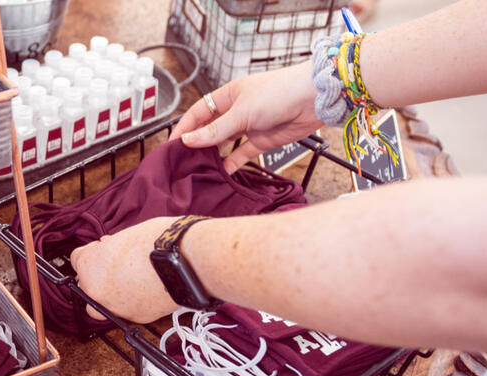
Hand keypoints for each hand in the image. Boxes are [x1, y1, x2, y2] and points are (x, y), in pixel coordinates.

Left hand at [70, 216, 179, 323]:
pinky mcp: (135, 318)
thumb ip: (110, 247)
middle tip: (117, 266)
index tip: (101, 253)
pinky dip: (132, 303)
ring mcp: (114, 307)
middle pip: (85, 285)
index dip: (92, 254)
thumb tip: (109, 250)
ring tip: (130, 282)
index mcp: (89, 264)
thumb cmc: (159, 241)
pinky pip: (125, 311)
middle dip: (98, 276)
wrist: (187, 261)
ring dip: (109, 296)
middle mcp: (96, 289)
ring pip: (101, 306)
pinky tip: (145, 290)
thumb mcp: (125, 235)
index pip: (76, 259)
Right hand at [169, 61, 323, 172]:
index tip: (172, 145)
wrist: (314, 98)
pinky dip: (232, 163)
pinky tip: (222, 172)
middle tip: (182, 160)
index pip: (198, 113)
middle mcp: (236, 110)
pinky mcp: (263, 140)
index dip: (184, 128)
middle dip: (196, 143)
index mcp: (227, 96)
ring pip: (224, 143)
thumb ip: (215, 130)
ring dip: (213, 154)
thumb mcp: (241, 112)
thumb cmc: (279, 93)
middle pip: (210, 129)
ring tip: (199, 168)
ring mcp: (249, 126)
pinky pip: (242, 154)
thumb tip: (187, 140)